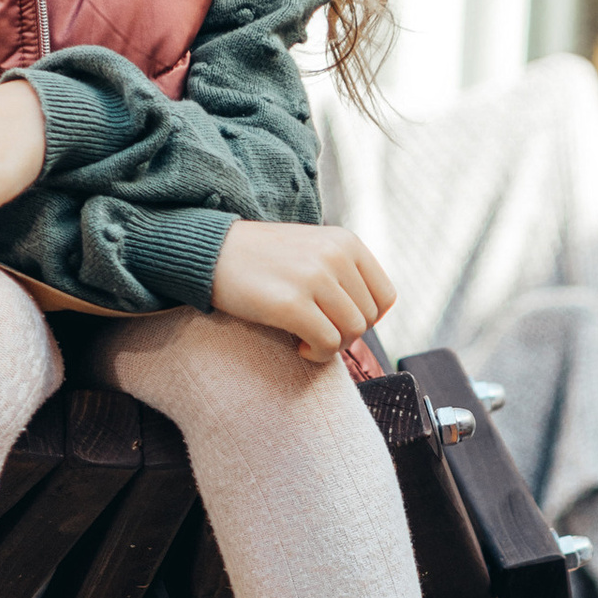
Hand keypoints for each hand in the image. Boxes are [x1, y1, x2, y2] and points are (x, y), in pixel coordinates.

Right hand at [210, 219, 395, 361]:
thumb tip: (371, 318)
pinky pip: (327, 344)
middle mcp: (335, 255)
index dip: (366, 318)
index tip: (338, 321)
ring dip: (332, 346)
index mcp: (345, 242)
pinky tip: (299, 347)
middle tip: (317, 333)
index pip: (386, 297)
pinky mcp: (291, 303)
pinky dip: (317, 355)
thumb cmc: (263, 258)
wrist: (212, 251)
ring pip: (351, 333)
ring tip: (307, 339)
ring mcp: (314, 278)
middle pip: (368, 319)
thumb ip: (344, 272)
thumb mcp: (313, 249)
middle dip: (346, 335)